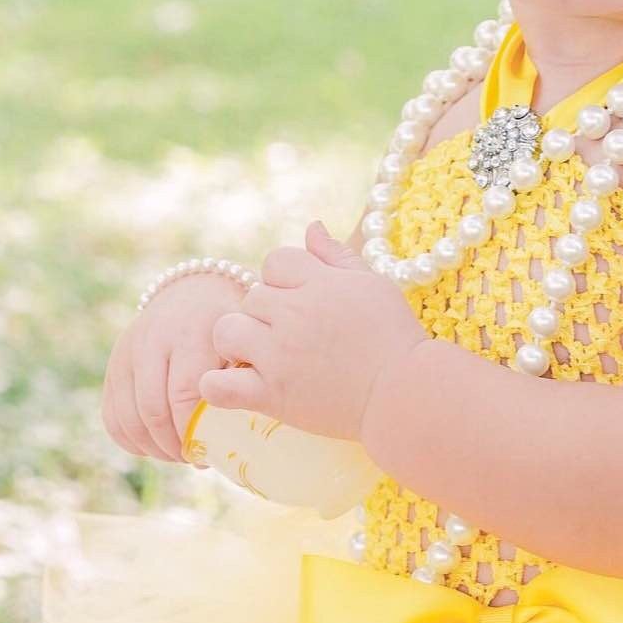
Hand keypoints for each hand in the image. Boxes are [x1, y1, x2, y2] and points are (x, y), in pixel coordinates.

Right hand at [102, 267, 246, 462]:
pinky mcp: (113, 367)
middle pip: (152, 409)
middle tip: (195, 459)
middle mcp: (151, 339)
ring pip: (128, 418)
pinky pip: (112, 417)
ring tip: (179, 454)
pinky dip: (132, 442)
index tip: (210, 450)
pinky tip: (157, 446)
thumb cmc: (231, 328)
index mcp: (190, 332)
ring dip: (154, 448)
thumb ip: (244, 378)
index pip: (183, 393)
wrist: (194, 294)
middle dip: (173, 445)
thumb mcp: (244, 341)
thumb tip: (239, 435)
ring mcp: (126, 353)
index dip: (194, 430)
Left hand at [200, 221, 427, 441]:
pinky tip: (236, 384)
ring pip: (226, 331)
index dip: (286, 280)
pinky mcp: (271, 395)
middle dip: (269, 314)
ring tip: (263, 356)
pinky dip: (217, 385)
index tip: (305, 303)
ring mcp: (278, 356)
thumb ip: (336, 255)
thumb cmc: (395, 339)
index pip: (275, 261)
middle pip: (252, 297)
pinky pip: (217, 385)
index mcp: (319, 283)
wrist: (405, 396)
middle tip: (296, 337)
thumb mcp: (373, 285)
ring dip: (240, 341)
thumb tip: (311, 226)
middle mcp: (293, 314)